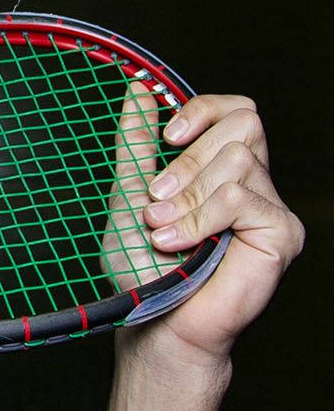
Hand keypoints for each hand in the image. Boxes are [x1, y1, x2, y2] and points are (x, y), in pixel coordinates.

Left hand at [113, 91, 303, 366]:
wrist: (156, 322)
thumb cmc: (143, 266)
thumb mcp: (129, 192)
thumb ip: (137, 142)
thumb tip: (138, 88)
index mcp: (221, 169)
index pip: (236, 110)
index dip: (204, 110)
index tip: (167, 136)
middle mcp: (254, 182)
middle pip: (243, 125)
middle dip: (189, 159)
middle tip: (156, 200)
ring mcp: (271, 206)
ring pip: (240, 159)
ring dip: (189, 196)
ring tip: (164, 232)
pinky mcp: (281, 232)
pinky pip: (243, 197)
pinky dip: (202, 218)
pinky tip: (180, 245)